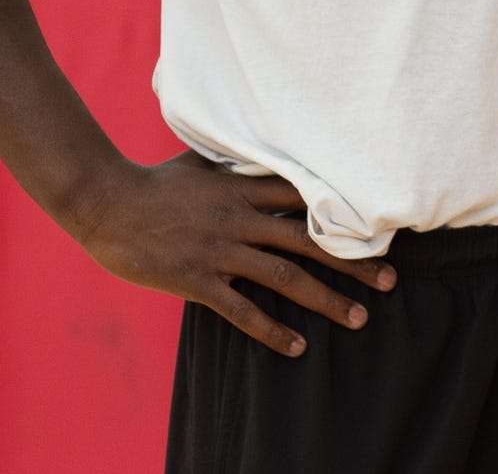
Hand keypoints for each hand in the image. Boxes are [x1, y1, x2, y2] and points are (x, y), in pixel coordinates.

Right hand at [72, 149, 396, 357]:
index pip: (305, 197)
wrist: (107, 203)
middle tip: (390, 279)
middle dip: (353, 261)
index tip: (378, 224)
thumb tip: (262, 148)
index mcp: (241, 189)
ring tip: (359, 317)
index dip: (343, 210)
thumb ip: (234, 164)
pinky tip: (297, 347)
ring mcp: (220, 250)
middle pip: (308, 240)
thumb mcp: (200, 163)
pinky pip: (243, 310)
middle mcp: (239, 219)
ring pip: (285, 277)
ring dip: (326, 298)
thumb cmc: (154, 183)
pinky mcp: (198, 280)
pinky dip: (272, 331)